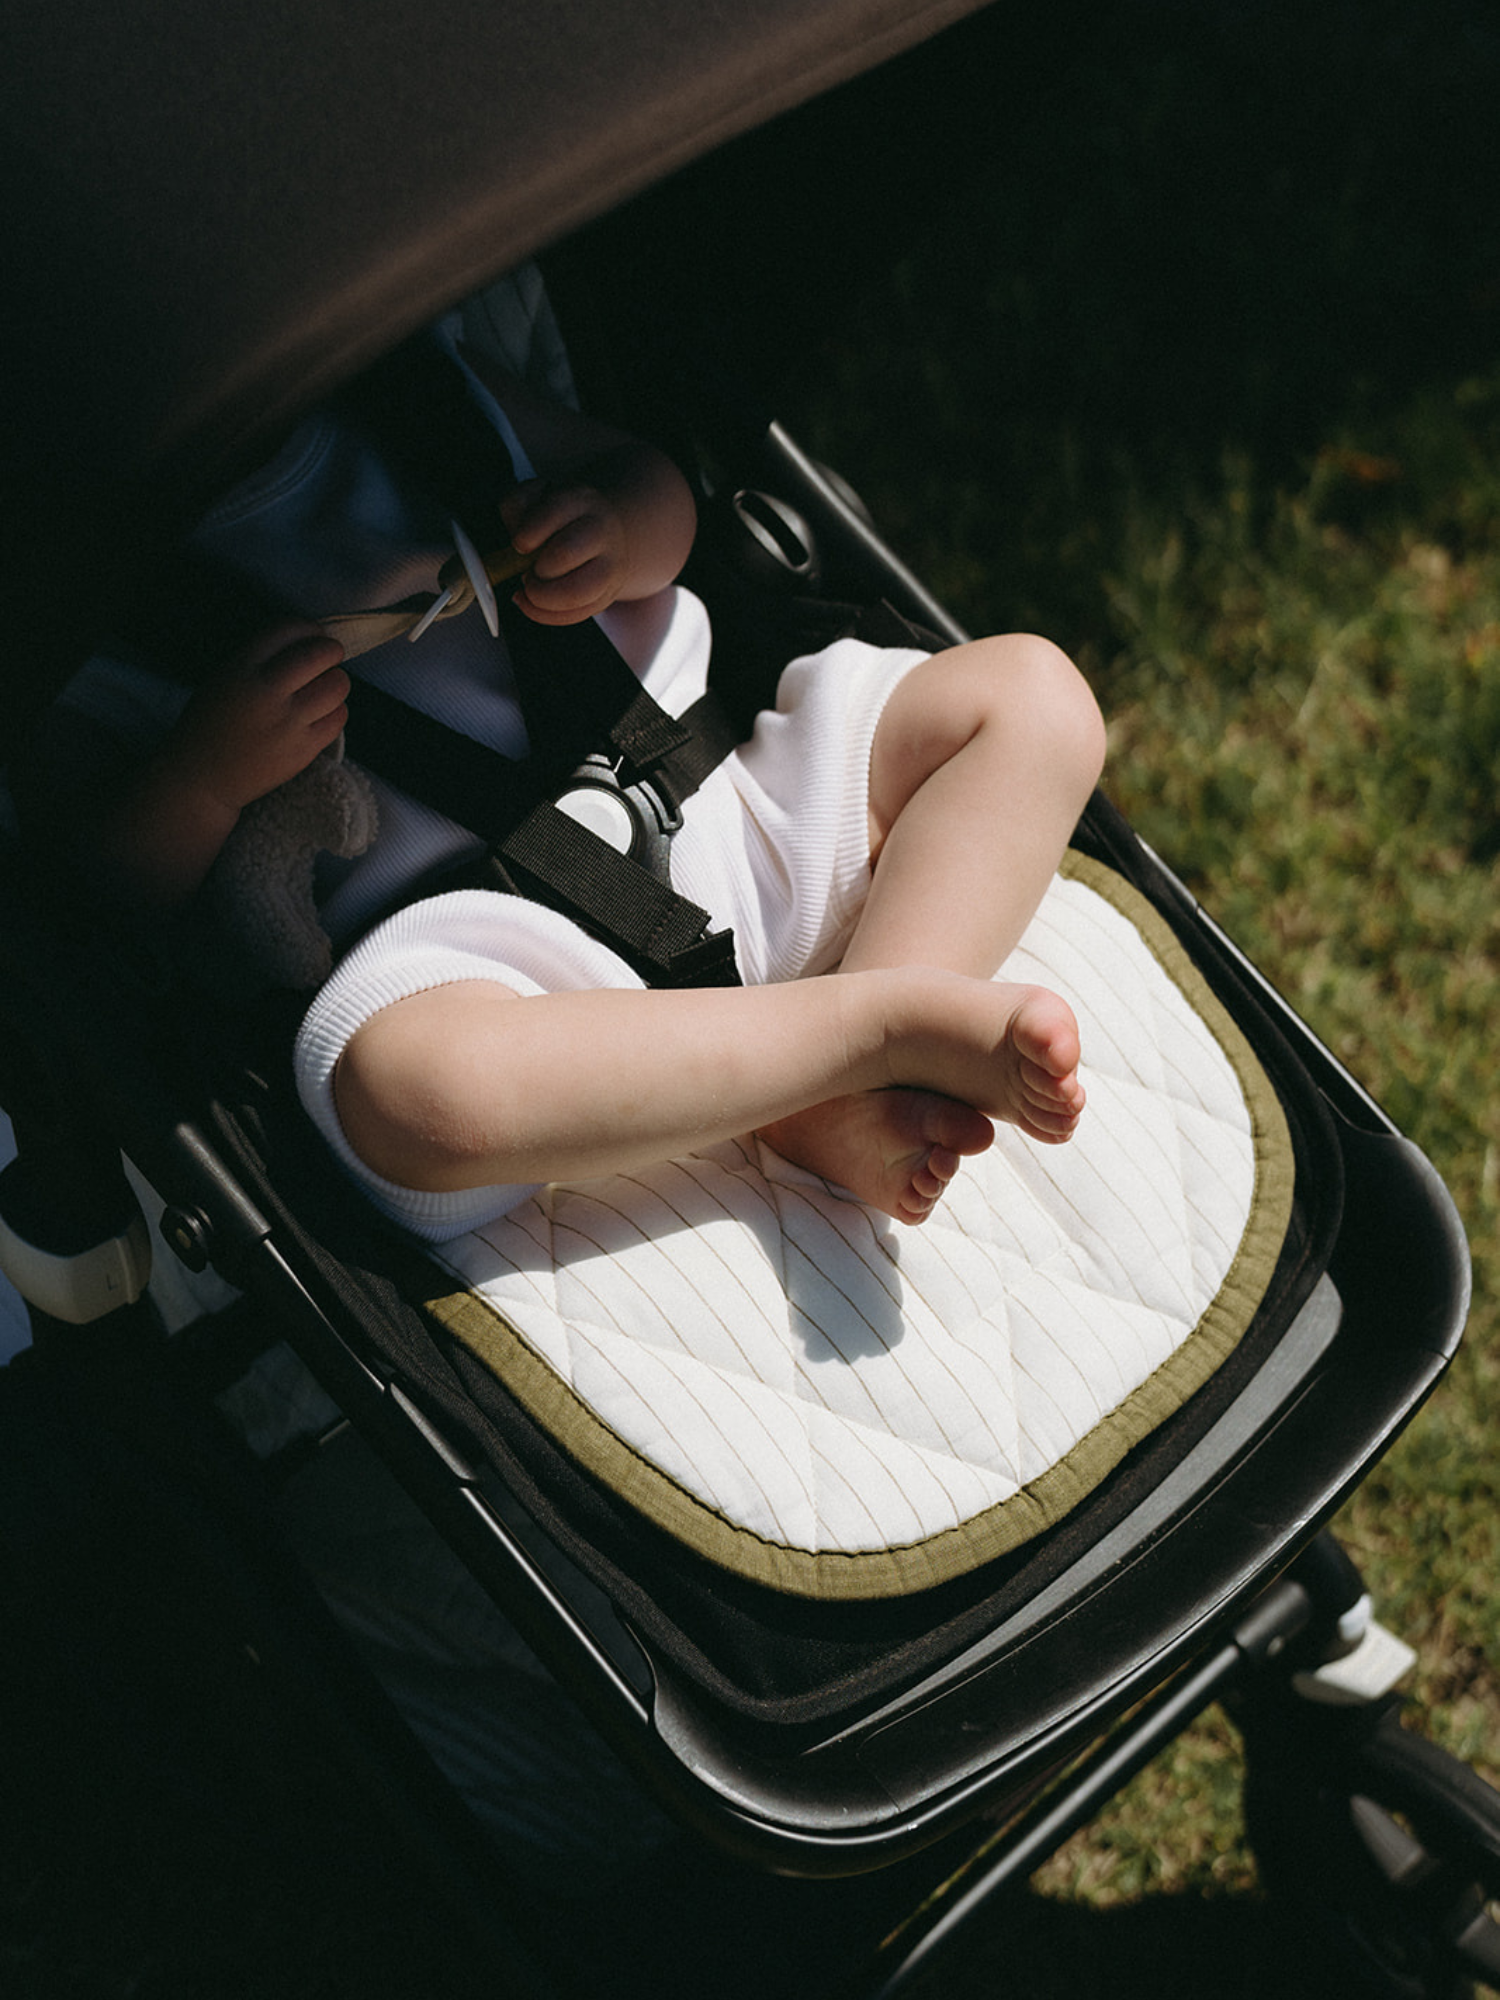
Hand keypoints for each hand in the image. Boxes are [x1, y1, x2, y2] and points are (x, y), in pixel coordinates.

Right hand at [171, 625, 349, 813]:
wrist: (200, 778)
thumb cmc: (210, 724)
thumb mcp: (223, 678)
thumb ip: (259, 659)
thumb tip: (307, 642)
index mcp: (240, 668)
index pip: (287, 630)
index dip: (308, 628)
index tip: (315, 635)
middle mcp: (265, 692)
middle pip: (318, 654)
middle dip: (331, 650)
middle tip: (331, 655)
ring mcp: (286, 723)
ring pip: (336, 686)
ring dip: (337, 681)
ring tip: (327, 686)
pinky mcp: (302, 750)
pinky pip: (338, 719)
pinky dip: (337, 711)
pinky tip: (324, 713)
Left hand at [500, 479, 632, 625]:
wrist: (609, 533)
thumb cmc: (563, 518)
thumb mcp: (538, 497)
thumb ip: (519, 507)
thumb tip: (517, 545)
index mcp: (581, 500)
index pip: (554, 511)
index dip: (527, 533)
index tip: (519, 545)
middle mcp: (601, 531)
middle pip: (564, 553)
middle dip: (536, 568)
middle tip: (527, 571)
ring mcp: (610, 566)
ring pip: (576, 592)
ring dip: (543, 597)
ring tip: (532, 589)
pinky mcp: (608, 596)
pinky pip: (576, 615)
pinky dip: (546, 615)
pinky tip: (533, 604)